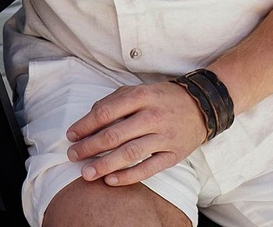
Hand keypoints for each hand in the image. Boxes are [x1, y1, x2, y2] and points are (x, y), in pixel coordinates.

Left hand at [64, 81, 206, 186]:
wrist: (201, 106)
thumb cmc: (161, 99)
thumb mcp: (138, 90)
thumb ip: (113, 102)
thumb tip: (89, 120)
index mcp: (140, 97)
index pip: (105, 112)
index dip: (85, 125)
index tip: (71, 136)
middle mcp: (152, 116)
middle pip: (114, 135)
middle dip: (89, 147)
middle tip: (72, 156)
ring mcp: (164, 137)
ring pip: (129, 153)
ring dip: (104, 165)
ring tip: (86, 173)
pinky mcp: (174, 155)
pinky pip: (149, 168)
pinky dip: (128, 176)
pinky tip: (111, 180)